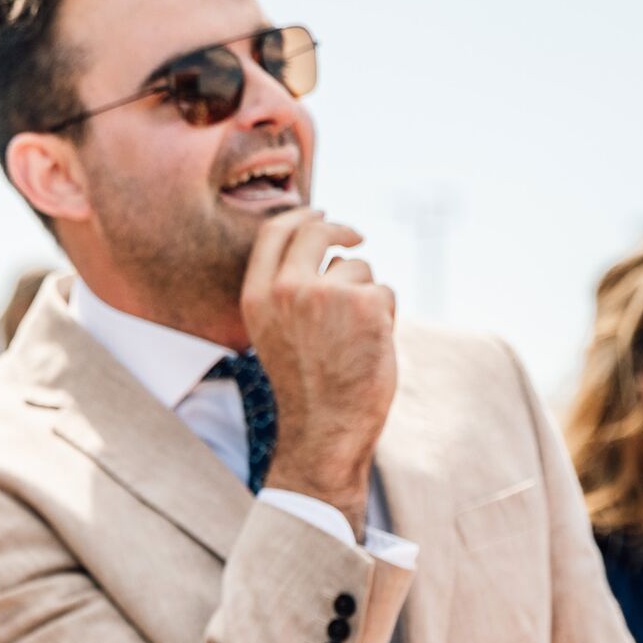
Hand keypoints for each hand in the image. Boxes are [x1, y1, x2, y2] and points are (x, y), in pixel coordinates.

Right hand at [243, 207, 395, 533]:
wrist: (325, 426)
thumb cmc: (306, 384)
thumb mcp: (277, 332)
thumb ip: (288, 291)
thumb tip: (327, 252)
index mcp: (257, 296)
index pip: (275, 232)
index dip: (301, 217)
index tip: (319, 216)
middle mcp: (286, 289)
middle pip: (318, 232)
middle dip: (341, 229)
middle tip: (358, 236)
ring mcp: (325, 293)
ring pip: (358, 269)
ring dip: (366, 294)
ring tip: (354, 337)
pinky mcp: (364, 303)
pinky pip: (383, 292)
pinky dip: (386, 316)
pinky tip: (371, 346)